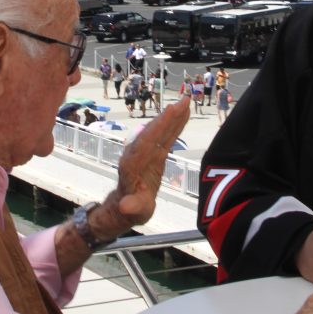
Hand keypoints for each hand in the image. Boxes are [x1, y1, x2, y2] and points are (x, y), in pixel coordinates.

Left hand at [92, 96, 190, 238]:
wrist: (125, 207)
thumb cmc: (132, 210)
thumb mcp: (133, 212)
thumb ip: (132, 208)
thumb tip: (126, 206)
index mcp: (132, 164)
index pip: (147, 142)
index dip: (159, 126)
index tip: (171, 112)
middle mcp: (137, 153)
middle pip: (154, 132)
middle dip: (168, 116)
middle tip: (184, 101)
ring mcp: (145, 152)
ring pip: (160, 131)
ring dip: (173, 116)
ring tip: (186, 102)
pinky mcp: (154, 153)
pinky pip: (165, 136)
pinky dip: (174, 125)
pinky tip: (184, 114)